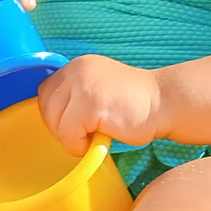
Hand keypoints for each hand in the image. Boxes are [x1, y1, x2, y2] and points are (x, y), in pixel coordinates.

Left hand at [37, 54, 167, 154]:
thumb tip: (52, 116)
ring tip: (91, 138)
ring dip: (69, 137)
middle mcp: (77, 70)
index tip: (71, 125)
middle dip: (59, 127)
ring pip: (55, 121)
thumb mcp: (99, 86)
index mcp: (78, 65)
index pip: (46, 91)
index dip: (54, 113)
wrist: (165, 103)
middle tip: (82, 135)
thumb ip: (76, 93)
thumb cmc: (134, 103)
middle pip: (46, 106)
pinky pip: (68, 133)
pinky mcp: (91, 105)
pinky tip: (95, 143)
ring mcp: (83, 86)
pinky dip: (77, 145)